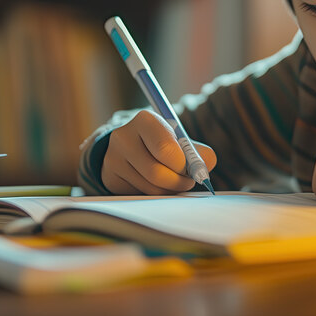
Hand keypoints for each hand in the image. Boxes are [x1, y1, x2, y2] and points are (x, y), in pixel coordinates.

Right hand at [101, 109, 217, 194]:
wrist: (132, 146)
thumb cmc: (163, 142)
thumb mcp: (180, 140)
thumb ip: (197, 152)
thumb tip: (205, 167)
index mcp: (145, 120)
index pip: (166, 149)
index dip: (183, 165)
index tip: (192, 169)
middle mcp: (123, 136)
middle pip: (156, 173)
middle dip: (178, 182)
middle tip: (187, 182)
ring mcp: (113, 158)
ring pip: (149, 187)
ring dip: (168, 191)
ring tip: (173, 183)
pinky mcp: (110, 177)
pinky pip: (139, 195)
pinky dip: (154, 195)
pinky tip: (155, 184)